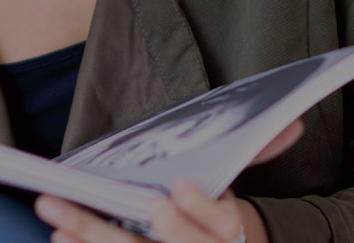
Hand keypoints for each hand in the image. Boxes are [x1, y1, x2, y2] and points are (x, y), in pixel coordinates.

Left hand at [33, 120, 298, 241]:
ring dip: (95, 239)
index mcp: (232, 233)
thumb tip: (293, 122)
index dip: (200, 210)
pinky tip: (62, 236)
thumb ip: (257, 156)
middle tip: (105, 206)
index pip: (223, 224)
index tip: (179, 188)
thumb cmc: (219, 222)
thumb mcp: (239, 195)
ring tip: (60, 218)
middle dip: (141, 229)